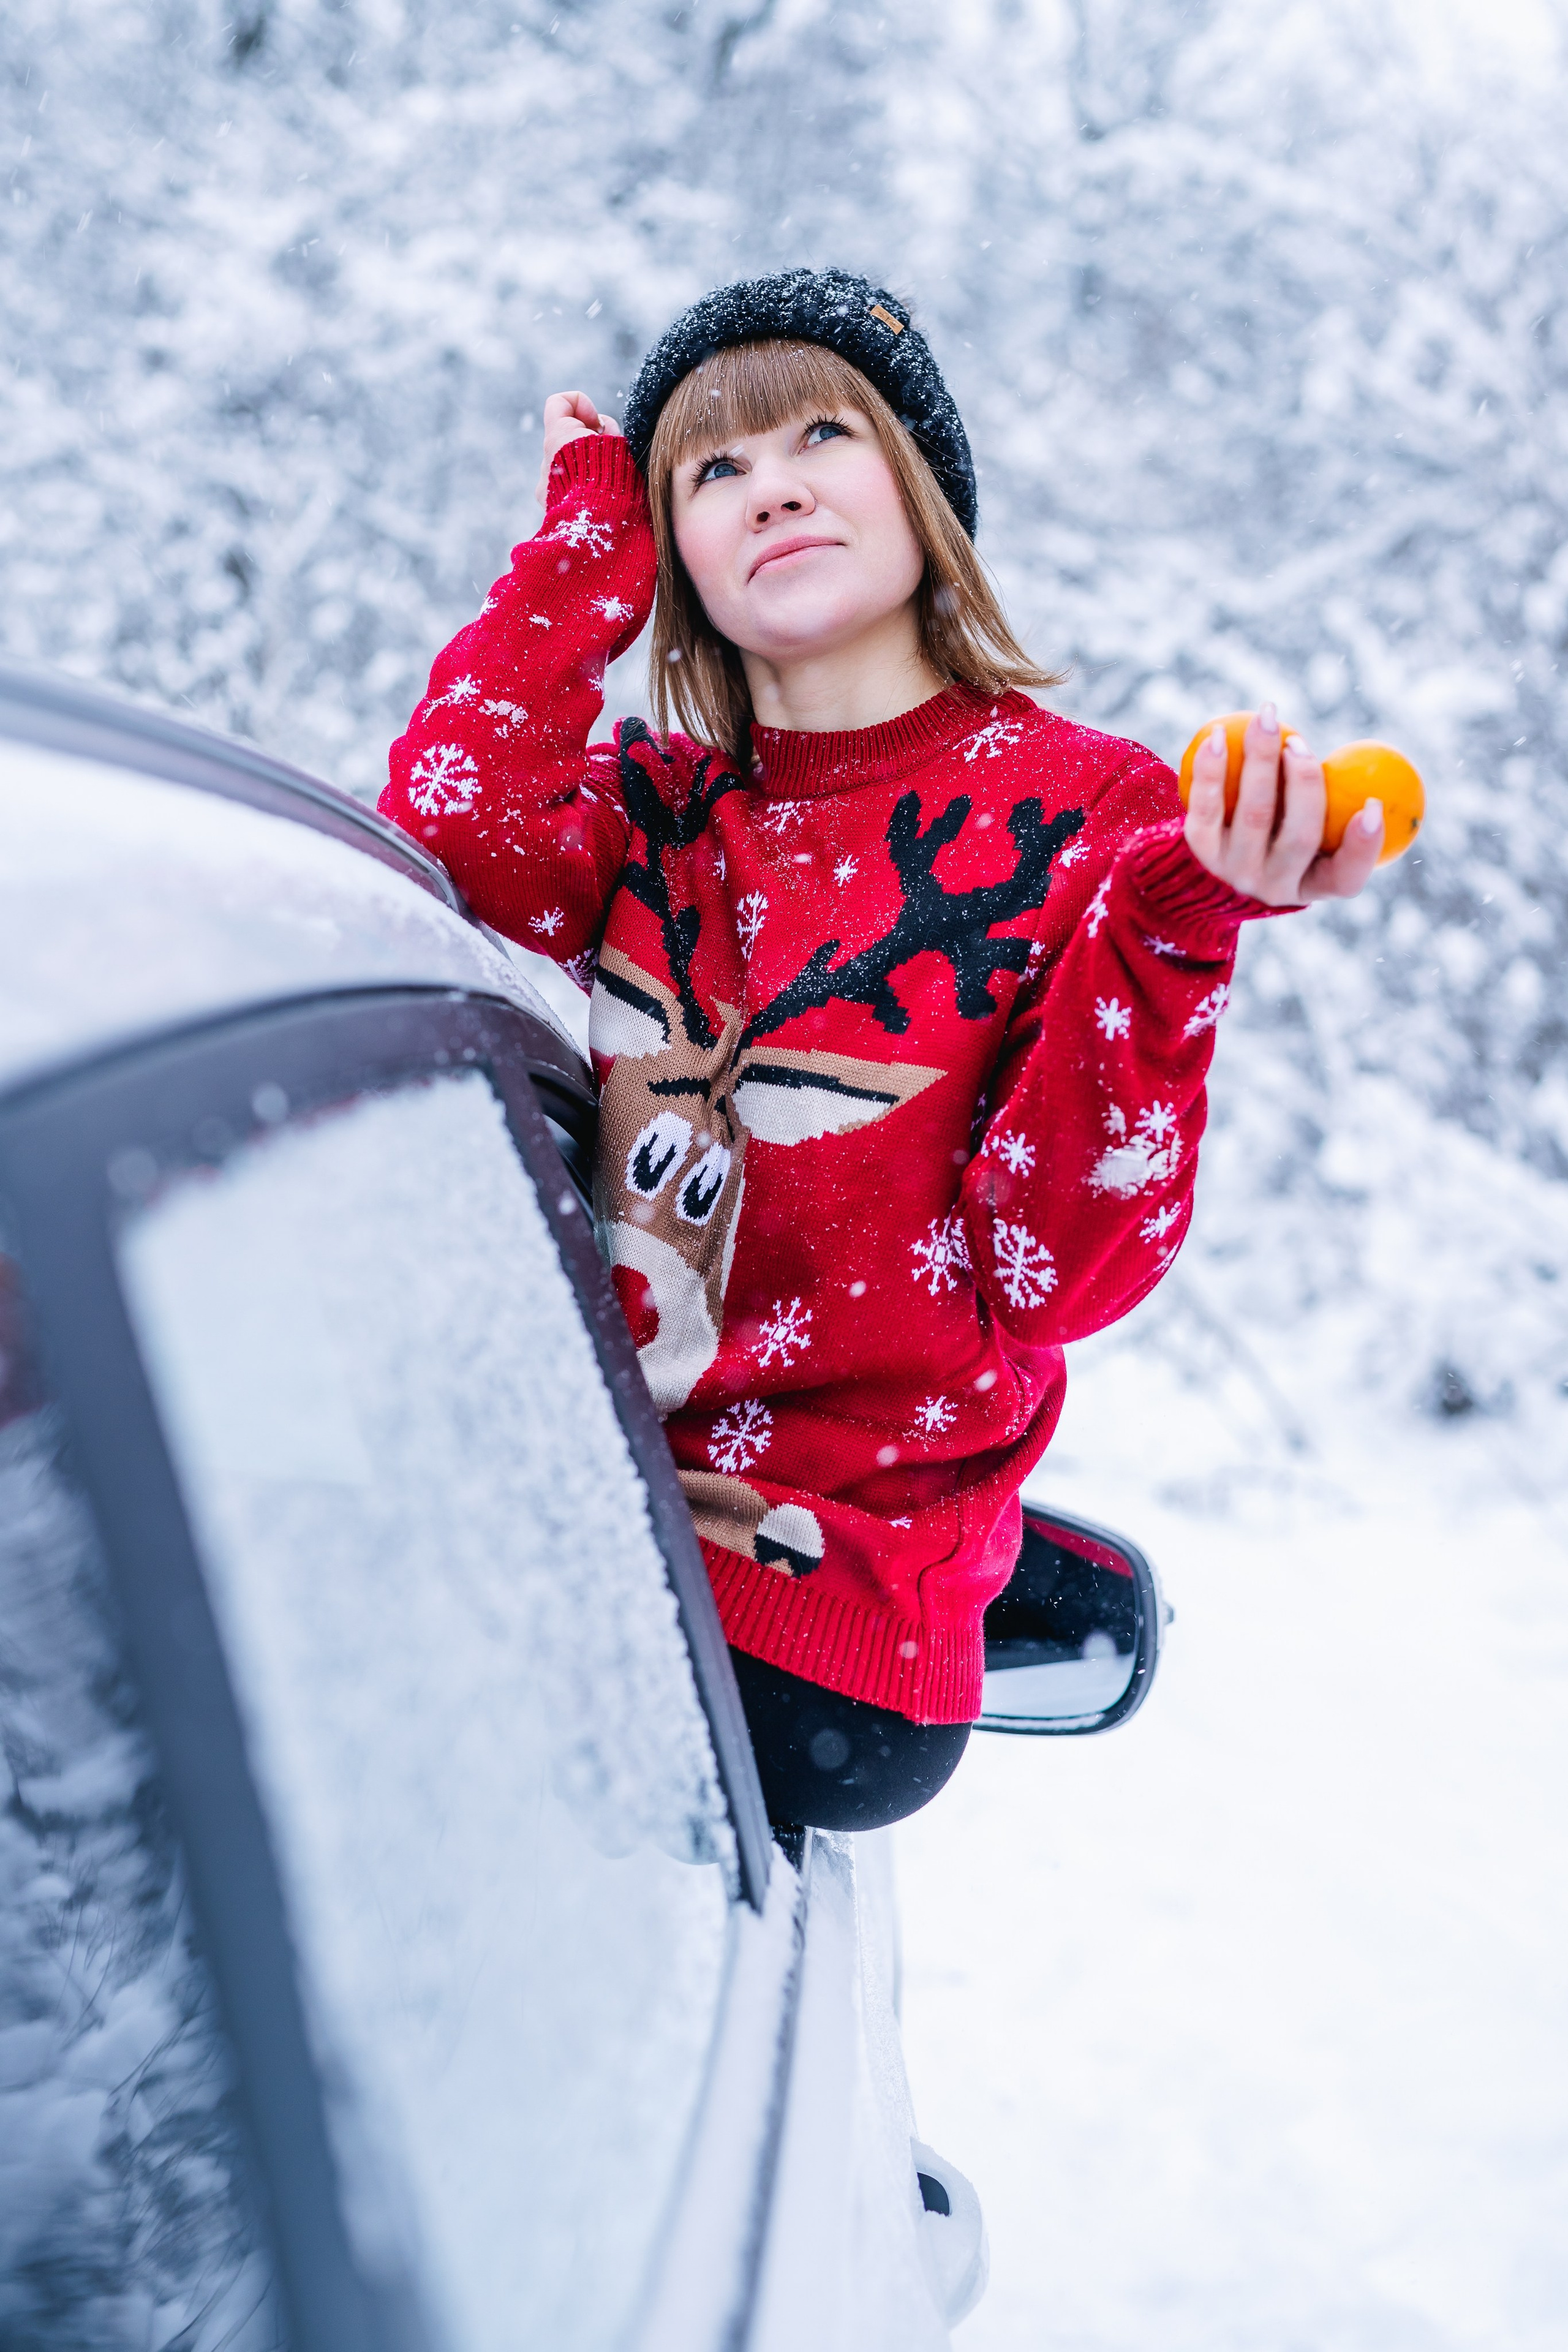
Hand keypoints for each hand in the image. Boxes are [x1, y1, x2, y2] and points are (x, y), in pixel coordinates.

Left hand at [534, 390, 620, 506]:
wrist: (600, 528)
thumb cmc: (615, 485)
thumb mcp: (618, 444)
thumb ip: (605, 431)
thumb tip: (601, 432)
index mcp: (558, 437)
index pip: (559, 403)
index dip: (583, 406)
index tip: (600, 424)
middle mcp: (546, 459)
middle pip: (568, 437)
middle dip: (592, 442)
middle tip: (612, 457)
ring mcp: (545, 486)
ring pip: (569, 466)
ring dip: (588, 468)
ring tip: (608, 484)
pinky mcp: (550, 508)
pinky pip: (565, 490)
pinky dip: (581, 490)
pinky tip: (598, 501)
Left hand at [1184, 703, 1383, 903]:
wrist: (1204, 867)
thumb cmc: (1278, 834)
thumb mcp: (1309, 835)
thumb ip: (1331, 808)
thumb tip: (1369, 759)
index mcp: (1314, 884)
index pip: (1347, 877)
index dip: (1364, 846)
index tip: (1373, 804)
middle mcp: (1276, 887)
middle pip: (1300, 837)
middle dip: (1306, 783)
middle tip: (1299, 742)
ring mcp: (1237, 872)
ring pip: (1255, 815)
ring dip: (1260, 761)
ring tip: (1265, 720)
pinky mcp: (1200, 853)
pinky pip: (1207, 807)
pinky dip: (1211, 770)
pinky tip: (1217, 736)